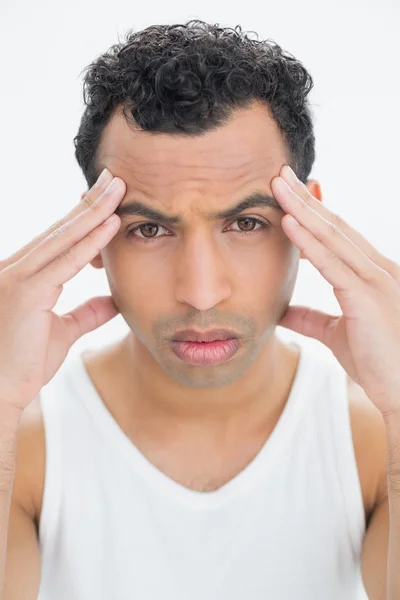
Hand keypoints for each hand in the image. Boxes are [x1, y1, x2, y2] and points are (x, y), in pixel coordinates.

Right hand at [0, 168, 124, 414]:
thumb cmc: (20, 365)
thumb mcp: (60, 333)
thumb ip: (86, 313)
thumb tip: (113, 300)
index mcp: (25, 276)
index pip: (59, 239)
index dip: (84, 216)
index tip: (107, 197)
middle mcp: (17, 269)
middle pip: (61, 229)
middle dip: (91, 201)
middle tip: (115, 176)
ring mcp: (19, 278)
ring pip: (64, 237)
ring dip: (95, 211)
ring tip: (119, 188)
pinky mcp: (25, 293)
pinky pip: (65, 262)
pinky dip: (90, 241)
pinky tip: (111, 223)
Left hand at [271, 165, 399, 416]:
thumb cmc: (379, 363)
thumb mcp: (336, 334)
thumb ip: (311, 319)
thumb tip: (283, 310)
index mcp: (370, 274)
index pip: (336, 235)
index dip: (312, 212)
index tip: (289, 193)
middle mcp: (376, 269)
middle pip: (334, 225)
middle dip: (305, 198)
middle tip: (279, 174)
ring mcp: (375, 280)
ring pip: (332, 236)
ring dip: (302, 209)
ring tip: (277, 186)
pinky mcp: (367, 297)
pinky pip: (332, 263)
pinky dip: (308, 241)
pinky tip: (289, 222)